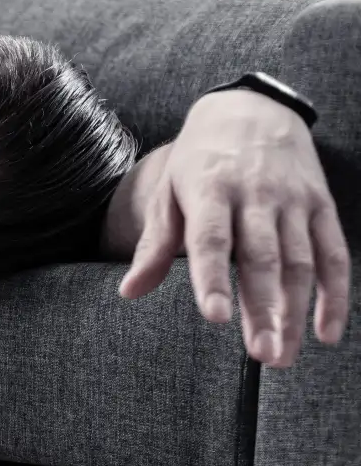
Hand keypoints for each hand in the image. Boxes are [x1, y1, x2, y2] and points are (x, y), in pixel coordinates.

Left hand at [119, 89, 348, 366]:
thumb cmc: (199, 162)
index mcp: (211, 190)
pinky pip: (334, 253)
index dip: (214, 279)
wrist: (251, 110)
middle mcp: (256, 195)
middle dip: (263, 309)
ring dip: (295, 312)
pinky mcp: (322, 204)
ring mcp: (294, 200)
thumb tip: (129, 292)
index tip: (215, 317)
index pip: (212, 240)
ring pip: (300, 262)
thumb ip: (154, 245)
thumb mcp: (168, 193)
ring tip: (281, 356)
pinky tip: (325, 332)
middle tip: (261, 355)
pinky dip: (334, 294)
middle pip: (262, 258)